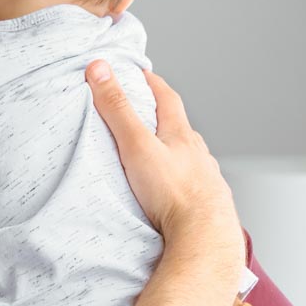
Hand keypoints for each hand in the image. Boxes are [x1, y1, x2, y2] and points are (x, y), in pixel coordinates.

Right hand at [86, 61, 243, 271]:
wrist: (205, 236)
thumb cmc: (174, 193)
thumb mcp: (137, 145)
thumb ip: (118, 109)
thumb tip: (100, 69)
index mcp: (181, 136)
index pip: (168, 98)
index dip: (154, 84)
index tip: (143, 75)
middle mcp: (197, 154)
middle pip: (180, 128)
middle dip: (164, 119)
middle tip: (147, 114)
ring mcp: (205, 179)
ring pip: (189, 158)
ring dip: (174, 153)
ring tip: (158, 156)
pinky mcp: (205, 205)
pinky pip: (192, 187)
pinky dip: (181, 182)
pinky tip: (173, 192)